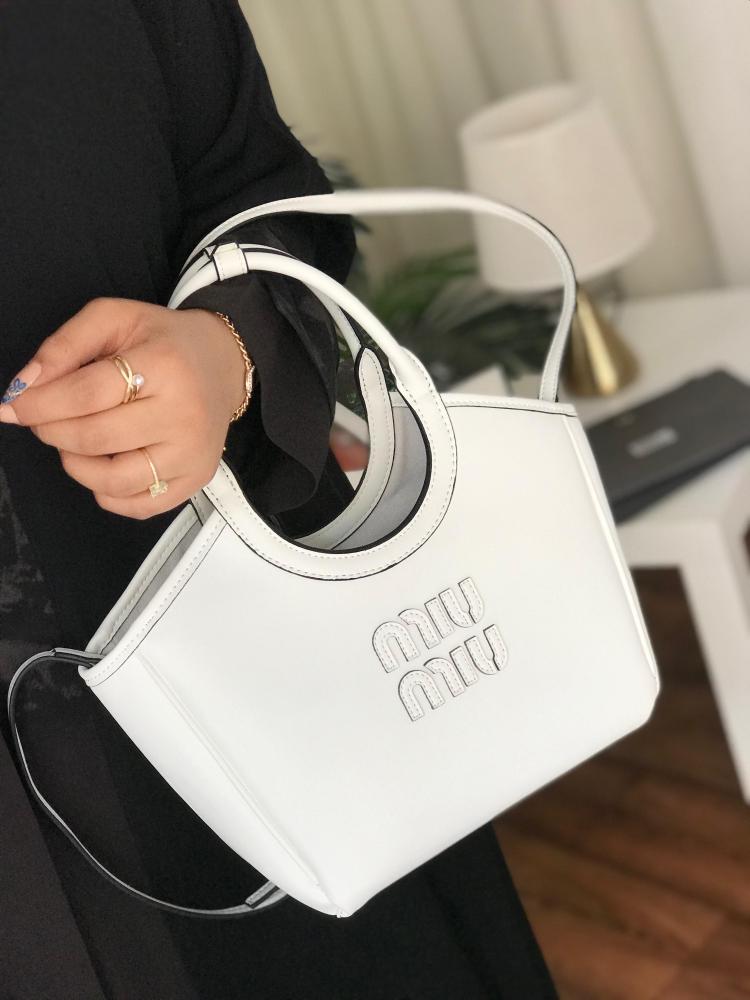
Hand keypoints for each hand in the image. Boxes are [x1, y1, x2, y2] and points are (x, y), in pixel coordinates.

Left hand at [0, 298, 248, 517]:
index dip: (40, 403)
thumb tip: (23, 387)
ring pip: (113, 481)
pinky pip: (138, 506)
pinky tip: (102, 465)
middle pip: (95, 439)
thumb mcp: (115, 318)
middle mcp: (184, 415)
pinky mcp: (195, 479)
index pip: (87, 394)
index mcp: (165, 366)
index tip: (16, 405)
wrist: (223, 363)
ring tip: (73, 442)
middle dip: (51, 431)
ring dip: (75, 464)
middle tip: (42, 419)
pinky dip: (106, 493)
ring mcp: (192, 453)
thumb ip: (64, 346)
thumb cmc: (164, 341)